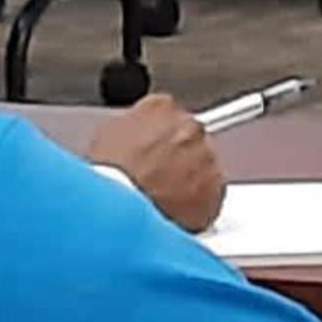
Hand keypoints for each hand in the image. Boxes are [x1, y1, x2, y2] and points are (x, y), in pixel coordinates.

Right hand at [86, 97, 227, 232]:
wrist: (118, 212)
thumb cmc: (106, 179)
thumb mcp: (105, 140)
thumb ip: (130, 130)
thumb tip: (133, 140)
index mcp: (160, 108)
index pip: (168, 115)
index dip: (159, 138)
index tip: (155, 151)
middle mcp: (189, 126)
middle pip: (190, 139)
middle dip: (178, 157)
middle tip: (159, 177)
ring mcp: (206, 156)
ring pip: (204, 167)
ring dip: (191, 180)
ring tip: (165, 199)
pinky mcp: (216, 187)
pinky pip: (212, 195)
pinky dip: (200, 205)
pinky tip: (177, 213)